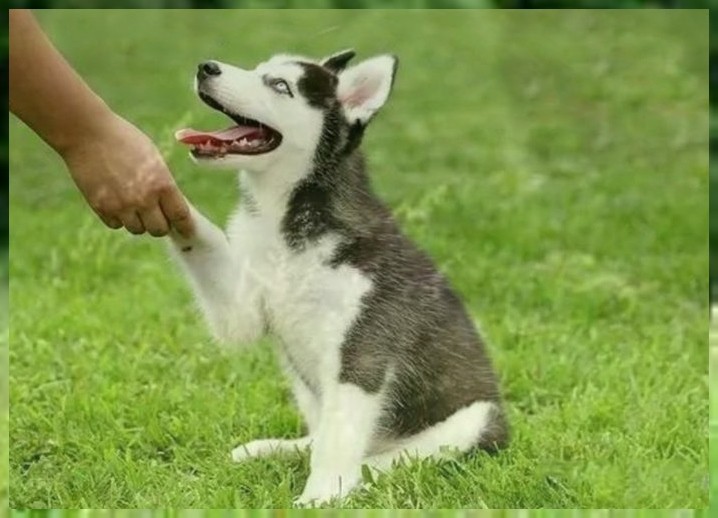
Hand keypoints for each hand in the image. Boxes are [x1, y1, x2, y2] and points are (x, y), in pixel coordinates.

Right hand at [60, 112, 193, 236]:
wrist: (87, 132)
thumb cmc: (124, 140)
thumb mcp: (154, 159)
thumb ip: (163, 184)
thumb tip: (171, 206)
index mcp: (162, 184)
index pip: (180, 216)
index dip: (185, 226)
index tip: (186, 230)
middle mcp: (144, 199)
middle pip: (159, 230)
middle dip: (161, 225)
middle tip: (158, 216)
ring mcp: (121, 206)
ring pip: (137, 229)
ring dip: (139, 222)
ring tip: (133, 205)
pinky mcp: (101, 208)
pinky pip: (116, 224)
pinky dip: (118, 218)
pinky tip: (116, 202)